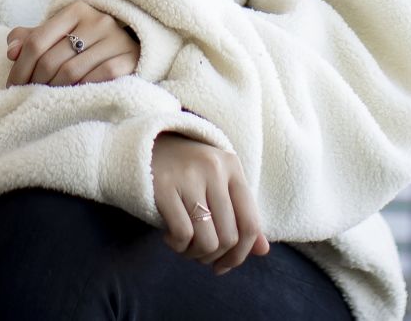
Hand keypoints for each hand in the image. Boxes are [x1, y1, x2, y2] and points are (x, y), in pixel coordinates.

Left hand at [4, 3, 139, 86]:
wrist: (132, 47)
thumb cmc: (86, 44)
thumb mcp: (59, 35)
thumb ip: (31, 39)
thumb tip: (12, 51)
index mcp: (75, 10)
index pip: (36, 41)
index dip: (20, 68)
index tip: (12, 86)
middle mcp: (97, 20)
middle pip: (52, 60)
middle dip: (35, 83)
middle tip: (28, 97)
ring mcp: (115, 39)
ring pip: (72, 72)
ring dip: (54, 90)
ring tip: (47, 99)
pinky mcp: (129, 59)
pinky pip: (98, 78)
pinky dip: (82, 90)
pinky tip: (73, 97)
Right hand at [151, 132, 268, 272]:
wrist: (147, 145)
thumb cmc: (188, 172)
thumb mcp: (219, 184)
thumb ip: (241, 215)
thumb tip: (263, 251)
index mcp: (232, 167)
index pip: (251, 224)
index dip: (240, 254)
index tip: (224, 265)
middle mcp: (214, 168)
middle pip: (228, 237)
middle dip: (214, 257)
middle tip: (199, 254)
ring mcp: (189, 175)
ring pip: (207, 241)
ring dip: (195, 254)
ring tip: (185, 246)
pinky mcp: (163, 185)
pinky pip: (182, 234)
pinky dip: (177, 245)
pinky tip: (169, 236)